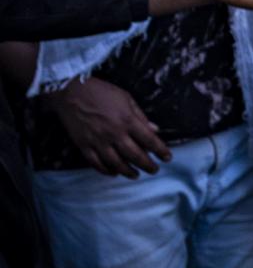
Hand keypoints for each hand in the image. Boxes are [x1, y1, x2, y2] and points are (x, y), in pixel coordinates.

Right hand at [46, 76, 170, 177]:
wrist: (70, 92)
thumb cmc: (101, 92)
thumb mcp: (126, 98)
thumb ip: (141, 116)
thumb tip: (155, 130)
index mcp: (127, 120)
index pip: (150, 140)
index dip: (161, 151)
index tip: (167, 158)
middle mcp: (114, 133)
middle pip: (135, 155)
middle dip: (147, 165)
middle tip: (154, 170)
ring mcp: (98, 141)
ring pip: (116, 163)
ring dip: (128, 172)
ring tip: (136, 175)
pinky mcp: (83, 145)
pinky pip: (96, 163)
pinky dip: (106, 170)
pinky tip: (113, 173)